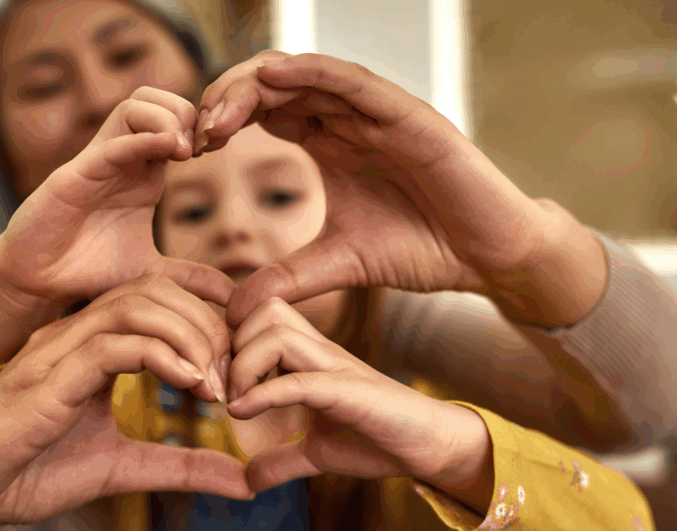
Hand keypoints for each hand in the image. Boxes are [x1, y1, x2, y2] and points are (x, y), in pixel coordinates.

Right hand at [0, 86, 234, 386]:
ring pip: (134, 105)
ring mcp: (98, 162)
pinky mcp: (76, 176)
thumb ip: (192, 278)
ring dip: (167, 118)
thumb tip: (233, 296)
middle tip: (203, 148)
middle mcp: (122, 159)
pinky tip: (170, 150)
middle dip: (187, 113)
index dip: (201, 127)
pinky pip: (111, 143)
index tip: (220, 153)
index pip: (175, 119)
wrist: (38, 283)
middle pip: (157, 98)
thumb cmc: (87, 271)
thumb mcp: (152, 273)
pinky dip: (142, 138)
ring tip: (185, 152)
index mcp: (143, 173)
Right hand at [0, 274, 248, 530]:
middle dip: (207, 326)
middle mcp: (74, 337)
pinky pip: (113, 342)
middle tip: (235, 376)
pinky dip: (161, 355)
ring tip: (216, 383)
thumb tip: (241, 480)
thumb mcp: (120, 469)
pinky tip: (190, 385)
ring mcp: (57, 351)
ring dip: (190, 337)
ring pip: (137, 304)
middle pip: (155, 292)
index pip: (158, 304)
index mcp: (90, 348)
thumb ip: (177, 466)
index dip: (206, 329)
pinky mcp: (45, 377)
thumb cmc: (23, 473)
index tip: (236, 375)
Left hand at [194, 52, 607, 329]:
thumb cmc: (421, 250)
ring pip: (308, 77)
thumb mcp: (336, 264)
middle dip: (228, 100)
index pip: (265, 112)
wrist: (486, 259)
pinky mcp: (411, 118)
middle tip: (194, 130)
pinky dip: (315, 73)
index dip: (224, 121)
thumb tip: (232, 309)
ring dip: (258, 85)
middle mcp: (350, 120)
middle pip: (276, 87)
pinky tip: (274, 75)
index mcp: (329, 143)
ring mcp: (380, 115)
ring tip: (219, 106)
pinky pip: (356, 84)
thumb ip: (284, 279)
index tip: (190, 150)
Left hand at [226, 297, 493, 514]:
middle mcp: (321, 351)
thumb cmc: (378, 440)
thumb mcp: (317, 452)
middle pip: (263, 310)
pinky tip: (242, 413)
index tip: (216, 382)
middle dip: (231, 345)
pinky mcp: (349, 390)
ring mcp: (335, 366)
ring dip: (243, 366)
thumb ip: (282, 460)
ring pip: (275, 333)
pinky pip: (297, 381)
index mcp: (310, 355)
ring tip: (235, 401)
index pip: (259, 316)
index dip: (229, 341)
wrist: (429, 447)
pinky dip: (262, 395)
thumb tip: (247, 480)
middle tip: (221, 387)